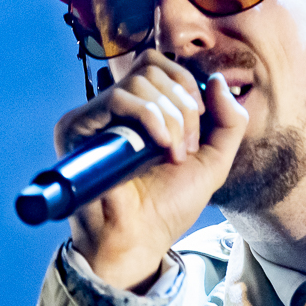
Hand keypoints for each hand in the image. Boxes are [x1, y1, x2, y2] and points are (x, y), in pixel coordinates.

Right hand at [53, 50, 246, 291]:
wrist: (141, 240)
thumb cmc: (168, 207)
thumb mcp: (213, 162)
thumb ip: (228, 122)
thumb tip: (216, 80)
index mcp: (138, 110)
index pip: (159, 65)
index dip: (186, 87)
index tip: (199, 130)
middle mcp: (111, 109)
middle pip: (151, 67)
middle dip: (184, 107)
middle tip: (187, 148)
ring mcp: (92, 116)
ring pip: (138, 81)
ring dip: (171, 118)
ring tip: (174, 155)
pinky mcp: (77, 127)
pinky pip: (119, 98)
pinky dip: (151, 117)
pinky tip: (161, 147)